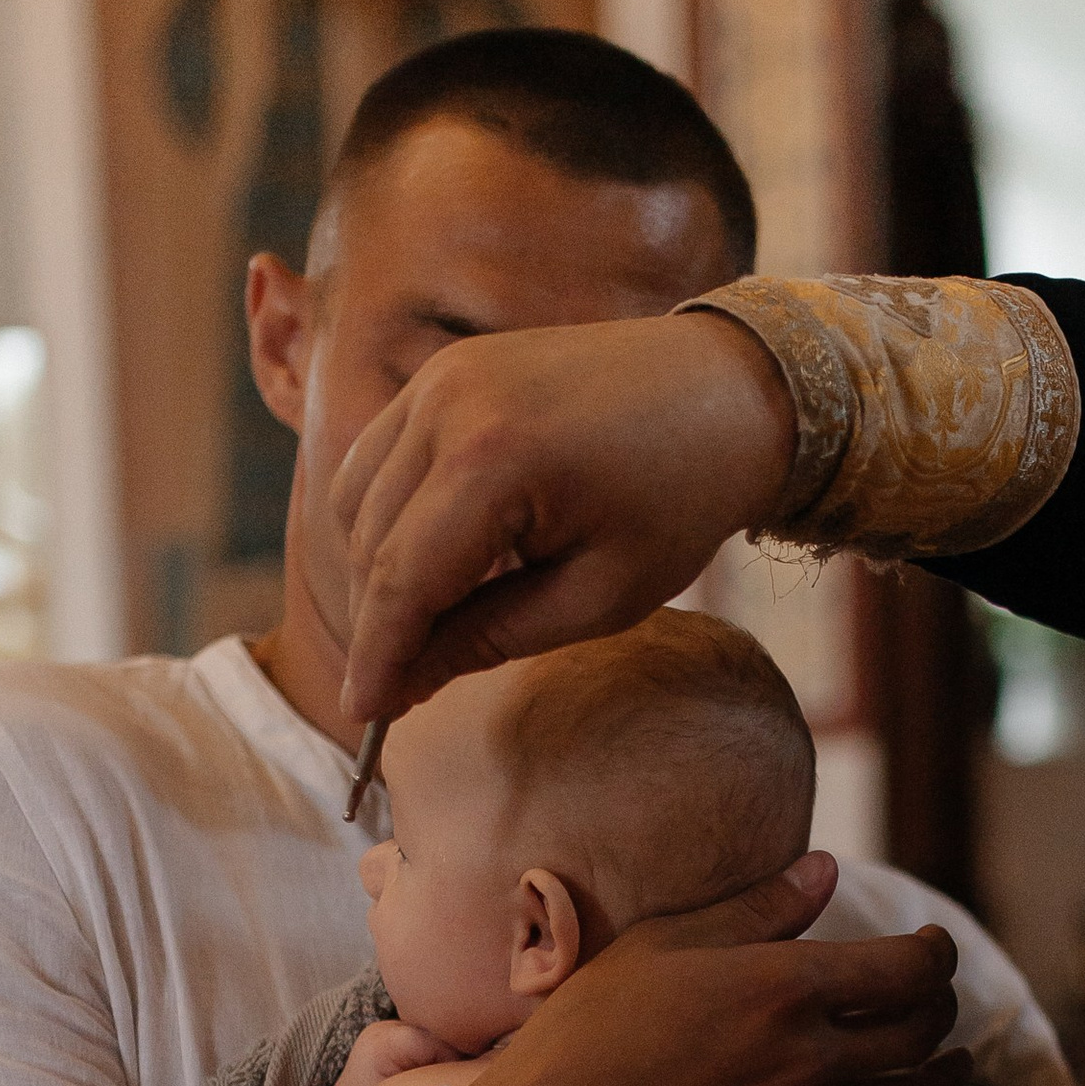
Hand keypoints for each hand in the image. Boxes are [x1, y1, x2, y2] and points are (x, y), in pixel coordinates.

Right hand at [334, 309, 798, 724]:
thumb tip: (401, 684)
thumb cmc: (679, 501)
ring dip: (379, 567)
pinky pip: (380, 455)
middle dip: (381, 618)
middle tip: (410, 682)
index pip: (401, 578)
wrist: (726, 392)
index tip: (366, 716)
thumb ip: (488, 638)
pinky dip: (389, 513)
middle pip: (369, 539)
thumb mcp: (599, 596)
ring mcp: (441, 376)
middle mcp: (449, 403)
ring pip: (358, 497)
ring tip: (436, 619)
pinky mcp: (446, 369)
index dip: (378, 655)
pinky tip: (442, 556)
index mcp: (493, 460)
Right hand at [460, 855, 963, 1085]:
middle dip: (941, 1006)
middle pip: (921, 1032)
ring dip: (945, 1077)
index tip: (932, 942)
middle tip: (936, 995)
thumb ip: (759, 908)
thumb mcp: (665, 944)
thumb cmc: (593, 1033)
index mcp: (786, 988)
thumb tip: (826, 870)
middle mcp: (813, 1058)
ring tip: (956, 1063)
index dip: (936, 951)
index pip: (908, 968)